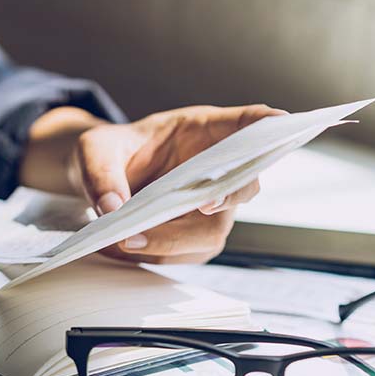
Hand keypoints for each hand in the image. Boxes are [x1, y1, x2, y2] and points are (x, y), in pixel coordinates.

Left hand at [20, 104, 284, 263]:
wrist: (98, 180)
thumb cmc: (106, 153)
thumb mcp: (93, 150)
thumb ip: (100, 172)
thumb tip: (113, 207)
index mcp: (203, 130)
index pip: (248, 122)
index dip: (268, 124)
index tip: (281, 122)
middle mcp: (216, 169)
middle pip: (242, 185)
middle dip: (227, 196)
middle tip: (202, 204)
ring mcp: (210, 204)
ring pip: (214, 229)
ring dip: (175, 239)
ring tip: (128, 239)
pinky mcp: (194, 235)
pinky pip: (189, 251)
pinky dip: (158, 253)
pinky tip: (125, 245)